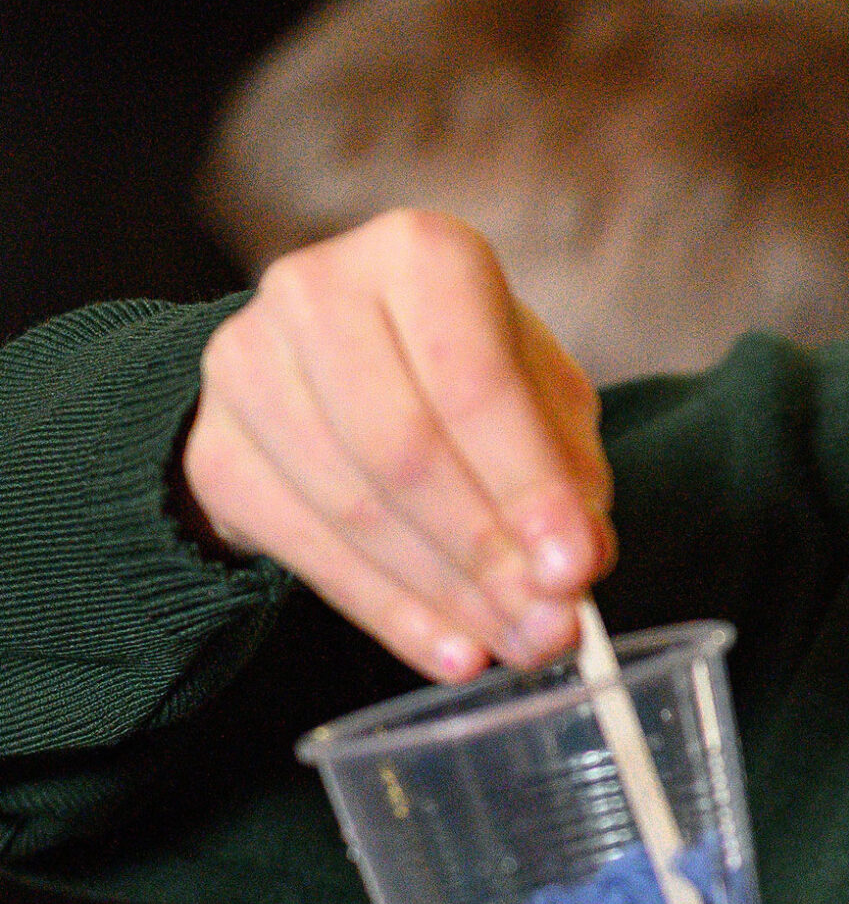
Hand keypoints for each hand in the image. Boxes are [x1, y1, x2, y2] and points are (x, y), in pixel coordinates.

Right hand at [182, 209, 614, 678]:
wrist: (334, 368)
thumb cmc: (462, 371)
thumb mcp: (538, 395)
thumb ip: (568, 469)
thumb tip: (581, 560)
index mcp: (419, 254)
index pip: (473, 382)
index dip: (527, 485)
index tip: (576, 568)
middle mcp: (317, 290)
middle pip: (404, 450)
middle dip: (488, 555)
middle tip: (552, 628)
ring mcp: (246, 367)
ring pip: (353, 508)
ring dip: (447, 596)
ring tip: (518, 646)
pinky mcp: (213, 447)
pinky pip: (303, 550)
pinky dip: (388, 613)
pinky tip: (450, 650)